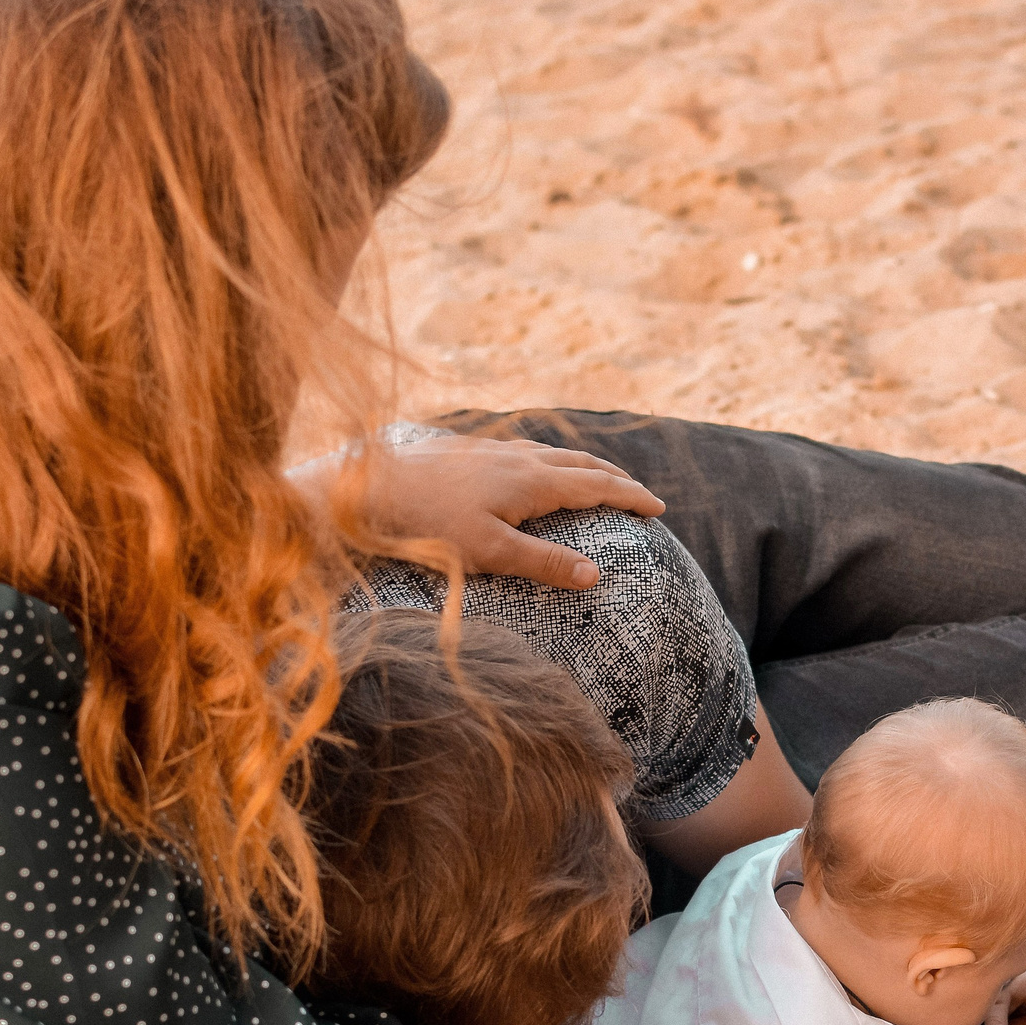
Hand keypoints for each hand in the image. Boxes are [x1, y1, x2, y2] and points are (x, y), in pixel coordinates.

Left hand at [294, 433, 664, 589]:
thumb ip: (543, 563)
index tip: (659, 508)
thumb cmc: (427, 526)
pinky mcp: (469, 451)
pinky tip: (534, 469)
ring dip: (585, 466)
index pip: (597, 487)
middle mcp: (519, 458)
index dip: (630, 497)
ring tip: (598, 478)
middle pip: (582, 464)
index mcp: (532, 481)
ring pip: (554, 453)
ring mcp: (493, 450)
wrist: (366, 488)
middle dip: (616, 479)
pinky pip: (527, 450)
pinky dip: (551, 460)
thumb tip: (595, 574)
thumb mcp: (490, 553)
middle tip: (641, 494)